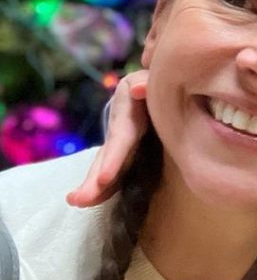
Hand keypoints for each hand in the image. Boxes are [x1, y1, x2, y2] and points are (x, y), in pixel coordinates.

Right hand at [66, 70, 150, 207]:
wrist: (153, 84)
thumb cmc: (156, 80)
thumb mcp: (153, 77)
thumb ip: (149, 81)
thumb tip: (138, 89)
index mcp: (129, 112)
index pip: (121, 138)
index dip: (113, 158)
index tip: (103, 178)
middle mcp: (120, 128)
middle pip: (106, 156)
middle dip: (93, 179)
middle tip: (77, 199)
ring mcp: (121, 141)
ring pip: (106, 165)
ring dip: (93, 186)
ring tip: (77, 202)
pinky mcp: (128, 150)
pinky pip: (116, 169)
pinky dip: (106, 186)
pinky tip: (93, 200)